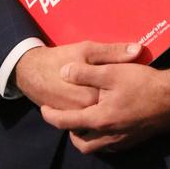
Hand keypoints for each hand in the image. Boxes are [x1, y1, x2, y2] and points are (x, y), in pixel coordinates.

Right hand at [14, 41, 140, 110]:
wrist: (31, 71)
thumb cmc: (60, 58)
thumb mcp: (87, 49)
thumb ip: (113, 52)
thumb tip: (138, 50)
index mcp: (92, 96)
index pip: (120, 98)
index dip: (129, 89)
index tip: (135, 81)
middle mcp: (85, 111)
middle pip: (110, 108)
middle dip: (119, 100)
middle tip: (126, 88)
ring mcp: (76, 116)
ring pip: (99, 115)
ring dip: (108, 107)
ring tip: (116, 96)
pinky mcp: (69, 117)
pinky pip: (87, 118)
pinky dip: (95, 111)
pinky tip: (101, 100)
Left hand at [40, 52, 169, 153]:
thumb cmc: (142, 84)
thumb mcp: (112, 72)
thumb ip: (85, 73)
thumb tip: (63, 73)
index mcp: (99, 119)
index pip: (66, 122)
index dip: (51, 116)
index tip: (43, 109)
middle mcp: (108, 136)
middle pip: (80, 143)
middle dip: (70, 132)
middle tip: (66, 118)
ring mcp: (122, 141)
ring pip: (96, 147)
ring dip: (86, 137)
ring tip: (85, 121)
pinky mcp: (134, 141)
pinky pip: (110, 146)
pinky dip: (102, 139)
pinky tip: (106, 124)